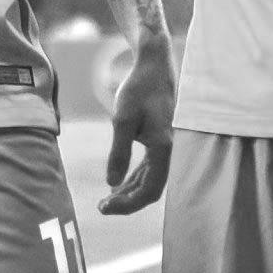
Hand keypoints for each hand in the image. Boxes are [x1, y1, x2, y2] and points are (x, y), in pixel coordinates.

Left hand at [99, 37, 176, 214]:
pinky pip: (150, 167)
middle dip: (127, 200)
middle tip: (101, 206)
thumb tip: (112, 184)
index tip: (104, 207)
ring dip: (130, 190)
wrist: (154, 64)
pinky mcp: (162, 139)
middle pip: (151, 188)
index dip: (127, 204)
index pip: (149, 190)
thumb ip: (119, 153)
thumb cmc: (139, 88)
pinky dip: (135, 177)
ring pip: (151, 179)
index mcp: (164, 148)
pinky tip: (120, 182)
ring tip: (108, 198)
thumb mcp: (122, 120)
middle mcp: (171, 150)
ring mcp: (168, 146)